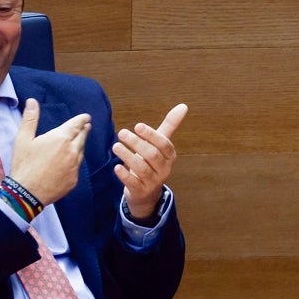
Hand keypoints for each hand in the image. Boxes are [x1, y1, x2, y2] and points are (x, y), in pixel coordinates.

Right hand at [8, 98, 91, 205]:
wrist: (27, 192)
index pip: (76, 125)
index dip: (82, 120)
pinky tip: (72, 161)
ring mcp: (74, 166)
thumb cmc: (24, 164)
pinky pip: (77, 166)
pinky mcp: (74, 179)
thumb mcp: (23, 139)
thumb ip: (30, 119)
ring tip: (80, 140)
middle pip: (82, 137)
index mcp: (60, 138)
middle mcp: (71, 150)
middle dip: (84, 130)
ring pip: (81, 152)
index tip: (86, 117)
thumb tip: (32, 101)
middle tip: (86, 126)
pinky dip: (75, 161)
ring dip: (81, 144)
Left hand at [114, 103, 188, 219]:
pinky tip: (116, 167)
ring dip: (128, 156)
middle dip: (137, 143)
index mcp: (170, 156)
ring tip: (115, 146)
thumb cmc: (152, 162)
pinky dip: (125, 175)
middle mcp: (164, 169)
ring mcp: (153, 182)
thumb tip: (183, 105)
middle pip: (152, 155)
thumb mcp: (160, 145)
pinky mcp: (141, 191)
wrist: (146, 193)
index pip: (164, 144)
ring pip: (142, 169)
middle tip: (122, 133)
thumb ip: (170, 125)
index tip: (137, 125)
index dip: (151, 135)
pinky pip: (134, 184)